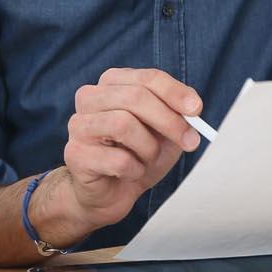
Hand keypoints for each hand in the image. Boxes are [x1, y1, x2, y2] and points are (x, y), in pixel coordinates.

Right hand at [44, 68, 203, 239]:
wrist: (110, 193)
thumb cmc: (136, 155)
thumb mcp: (164, 132)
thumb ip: (177, 116)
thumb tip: (192, 110)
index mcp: (112, 83)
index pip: (146, 78)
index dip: (174, 92)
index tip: (196, 110)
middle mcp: (90, 97)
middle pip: (135, 97)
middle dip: (169, 121)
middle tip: (190, 141)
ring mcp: (79, 125)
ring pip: (123, 124)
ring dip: (148, 148)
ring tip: (147, 160)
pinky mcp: (75, 154)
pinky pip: (117, 159)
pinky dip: (135, 170)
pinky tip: (130, 173)